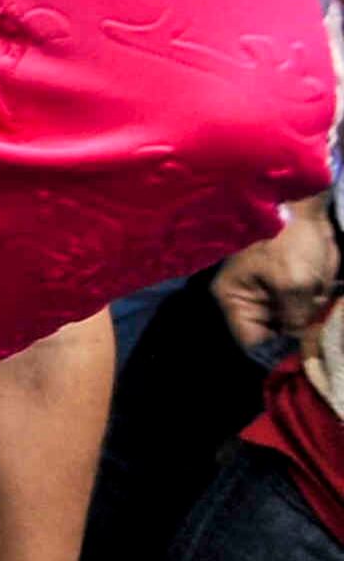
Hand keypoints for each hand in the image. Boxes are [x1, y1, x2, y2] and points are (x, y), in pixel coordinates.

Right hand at [216, 196, 339, 351]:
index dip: (278, 355)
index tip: (306, 358)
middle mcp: (249, 300)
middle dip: (300, 333)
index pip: (253, 343)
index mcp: (234, 299)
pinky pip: (307, 309)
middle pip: (274, 336)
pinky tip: (325, 296)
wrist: (304, 202)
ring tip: (320, 298)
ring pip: (295, 324)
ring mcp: (272, 293)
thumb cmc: (288, 239)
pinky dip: (319, 307)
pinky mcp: (293, 286)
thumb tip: (303, 349)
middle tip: (319, 327)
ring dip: (313, 318)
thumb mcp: (294, 283)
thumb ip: (296, 320)